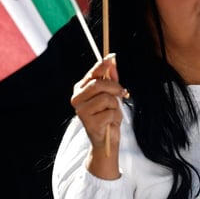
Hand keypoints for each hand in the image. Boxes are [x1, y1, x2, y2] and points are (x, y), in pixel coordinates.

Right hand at [71, 54, 125, 179]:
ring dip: (115, 105)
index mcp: (80, 89)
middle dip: (114, 87)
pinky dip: (115, 116)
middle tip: (123, 92)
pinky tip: (109, 122)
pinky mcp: (89, 123)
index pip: (92, 74)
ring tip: (113, 111)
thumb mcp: (113, 96)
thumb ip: (112, 80)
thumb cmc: (108, 116)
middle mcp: (77, 98)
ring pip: (106, 98)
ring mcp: (81, 111)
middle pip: (98, 84)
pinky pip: (109, 112)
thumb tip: (113, 63)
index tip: (111, 57)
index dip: (102, 65)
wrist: (106, 141)